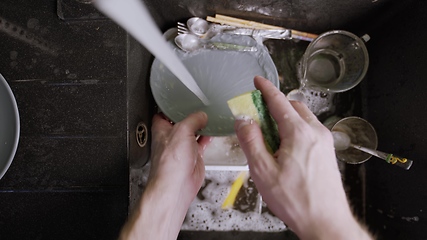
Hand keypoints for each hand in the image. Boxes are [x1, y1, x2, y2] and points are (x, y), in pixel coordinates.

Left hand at [120, 112, 210, 239]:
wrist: (176, 186)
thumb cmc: (169, 163)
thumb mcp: (182, 131)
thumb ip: (193, 119)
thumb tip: (201, 115)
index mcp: (162, 128)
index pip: (165, 111)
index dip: (172, 103)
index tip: (182, 96)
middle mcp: (171, 137)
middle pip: (182, 120)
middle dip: (191, 114)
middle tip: (201, 105)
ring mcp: (183, 146)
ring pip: (193, 130)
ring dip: (201, 125)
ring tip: (210, 115)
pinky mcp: (194, 155)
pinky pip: (202, 142)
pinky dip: (208, 136)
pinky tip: (214, 130)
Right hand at [235, 76, 371, 238]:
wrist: (325, 222)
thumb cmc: (297, 201)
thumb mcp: (263, 171)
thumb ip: (251, 141)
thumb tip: (243, 120)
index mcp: (299, 134)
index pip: (279, 101)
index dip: (266, 89)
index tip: (258, 81)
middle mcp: (316, 133)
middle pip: (293, 107)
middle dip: (274, 104)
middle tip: (257, 113)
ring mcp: (324, 142)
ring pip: (302, 118)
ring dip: (284, 118)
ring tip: (268, 135)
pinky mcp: (327, 152)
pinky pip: (309, 130)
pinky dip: (294, 129)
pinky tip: (283, 147)